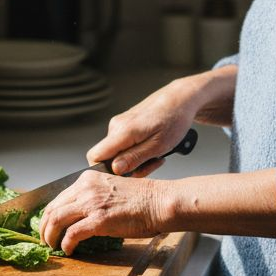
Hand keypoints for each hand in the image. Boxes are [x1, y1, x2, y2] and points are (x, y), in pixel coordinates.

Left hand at [37, 170, 171, 254]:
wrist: (159, 202)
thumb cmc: (141, 199)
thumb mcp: (110, 190)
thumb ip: (93, 198)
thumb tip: (78, 217)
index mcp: (87, 179)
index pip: (58, 198)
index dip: (48, 215)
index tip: (47, 226)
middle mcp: (85, 188)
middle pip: (52, 209)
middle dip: (44, 227)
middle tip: (45, 239)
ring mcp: (91, 203)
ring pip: (56, 220)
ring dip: (50, 236)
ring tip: (53, 246)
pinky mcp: (99, 220)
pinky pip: (72, 234)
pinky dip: (66, 244)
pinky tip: (69, 250)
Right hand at [86, 68, 233, 176]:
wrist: (180, 99)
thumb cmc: (174, 119)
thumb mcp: (159, 145)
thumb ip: (135, 158)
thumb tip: (115, 169)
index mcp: (123, 131)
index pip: (95, 156)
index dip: (103, 171)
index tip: (123, 176)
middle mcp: (116, 126)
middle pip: (108, 158)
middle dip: (128, 168)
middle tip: (151, 164)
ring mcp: (120, 125)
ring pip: (118, 153)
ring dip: (136, 160)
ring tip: (156, 155)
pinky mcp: (125, 125)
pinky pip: (124, 145)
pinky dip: (137, 152)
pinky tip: (153, 148)